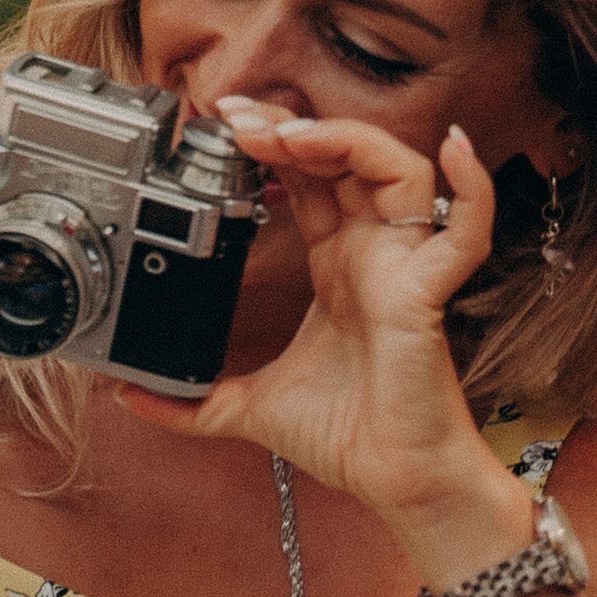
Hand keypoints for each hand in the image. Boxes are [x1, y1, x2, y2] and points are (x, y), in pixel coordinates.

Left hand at [118, 107, 537, 562]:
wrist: (393, 481)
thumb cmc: (348, 437)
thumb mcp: (247, 407)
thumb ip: (190, 401)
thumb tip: (126, 397)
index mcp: (337, 264)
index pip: (309, 177)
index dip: (272, 144)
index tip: (223, 127)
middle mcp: (373, 253)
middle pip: (344, 157)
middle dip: (291, 125)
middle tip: (236, 116)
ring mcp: (404, 266)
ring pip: (396, 169)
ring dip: (344, 140)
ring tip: (289, 137)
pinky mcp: (426, 293)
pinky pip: (466, 229)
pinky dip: (471, 186)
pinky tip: (453, 150)